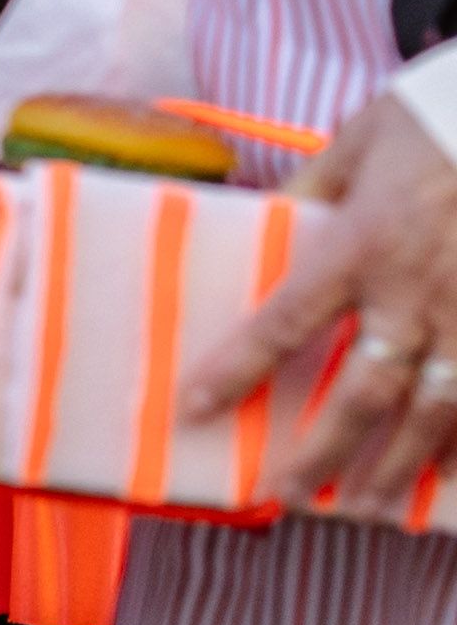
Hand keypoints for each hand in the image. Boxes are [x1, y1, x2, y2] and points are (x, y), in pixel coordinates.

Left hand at [179, 92, 456, 510]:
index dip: (235, 371)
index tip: (194, 411)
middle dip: (324, 451)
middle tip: (288, 495)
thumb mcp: (357, 143)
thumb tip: (258, 223)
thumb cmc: (437, 119)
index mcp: (363, 245)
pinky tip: (449, 478)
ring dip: (399, 465)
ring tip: (365, 504)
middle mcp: (419, 292)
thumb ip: (307, 191)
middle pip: (365, 393)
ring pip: (437, 410)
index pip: (284, 323)